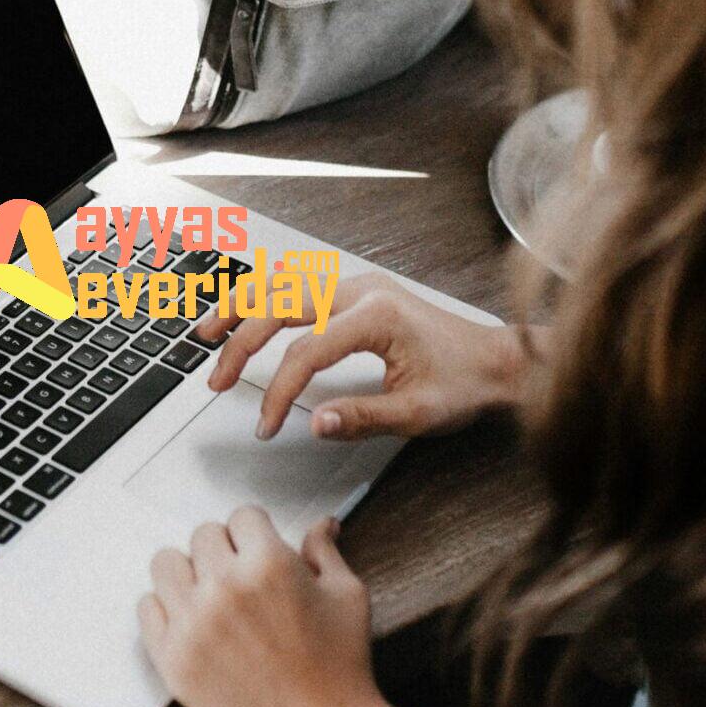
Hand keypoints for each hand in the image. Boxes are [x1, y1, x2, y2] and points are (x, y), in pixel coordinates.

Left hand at [138, 507, 401, 706]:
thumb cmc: (341, 669)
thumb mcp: (347, 597)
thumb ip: (324, 553)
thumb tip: (322, 524)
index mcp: (268, 564)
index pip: (242, 516)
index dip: (255, 532)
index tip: (259, 549)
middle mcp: (224, 587)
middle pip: (202, 536)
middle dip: (224, 550)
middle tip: (240, 577)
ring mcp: (193, 623)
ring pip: (166, 563)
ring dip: (188, 573)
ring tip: (209, 594)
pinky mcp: (172, 658)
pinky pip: (146, 608)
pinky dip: (165, 609)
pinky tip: (190, 621)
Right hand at [200, 271, 533, 440]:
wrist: (497, 360)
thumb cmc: (465, 383)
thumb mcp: (418, 413)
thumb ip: (363, 418)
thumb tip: (314, 423)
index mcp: (376, 316)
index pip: (305, 352)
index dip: (278, 391)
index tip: (266, 424)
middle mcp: (361, 290)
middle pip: (280, 306)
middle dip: (240, 344)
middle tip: (216, 380)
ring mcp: (357, 284)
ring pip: (282, 284)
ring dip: (241, 306)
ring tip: (207, 332)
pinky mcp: (356, 289)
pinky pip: (298, 282)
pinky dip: (264, 294)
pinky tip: (244, 307)